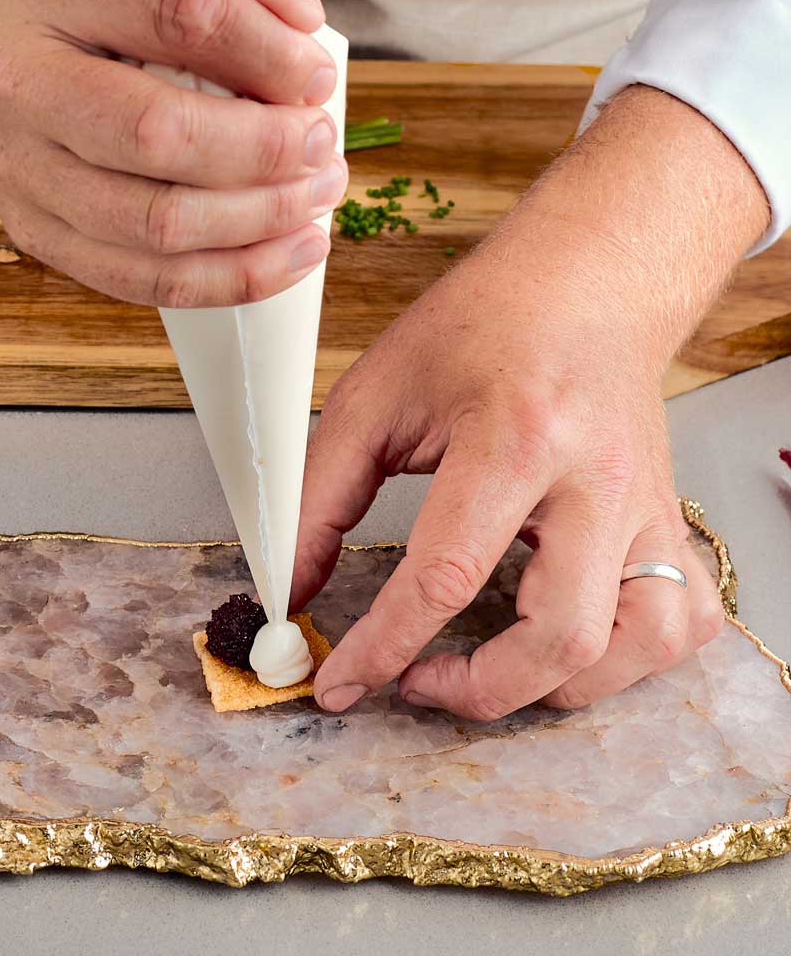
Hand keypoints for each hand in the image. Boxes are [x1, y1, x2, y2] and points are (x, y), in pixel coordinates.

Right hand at [0, 0, 346, 305]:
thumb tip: (300, 19)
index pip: (181, 14)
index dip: (271, 54)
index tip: (318, 75)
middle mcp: (10, 71)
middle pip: (157, 133)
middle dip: (266, 149)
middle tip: (323, 144)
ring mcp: (12, 160)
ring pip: (154, 222)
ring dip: (260, 220)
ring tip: (317, 195)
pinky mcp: (29, 226)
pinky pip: (139, 278)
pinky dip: (230, 276)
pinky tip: (287, 252)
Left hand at [292, 87, 767, 717]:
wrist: (584, 280)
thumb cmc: (483, 323)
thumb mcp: (379, 392)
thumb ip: (324, 492)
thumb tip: (291, 585)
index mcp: (516, 439)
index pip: (447, 577)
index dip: (382, 646)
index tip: (338, 681)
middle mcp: (596, 482)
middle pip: (560, 638)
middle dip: (476, 691)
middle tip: (416, 680)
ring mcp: (647, 505)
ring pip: (636, 645)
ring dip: (557, 686)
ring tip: (491, 667)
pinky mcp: (669, 518)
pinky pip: (681, 621)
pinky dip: (630, 659)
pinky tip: (572, 641)